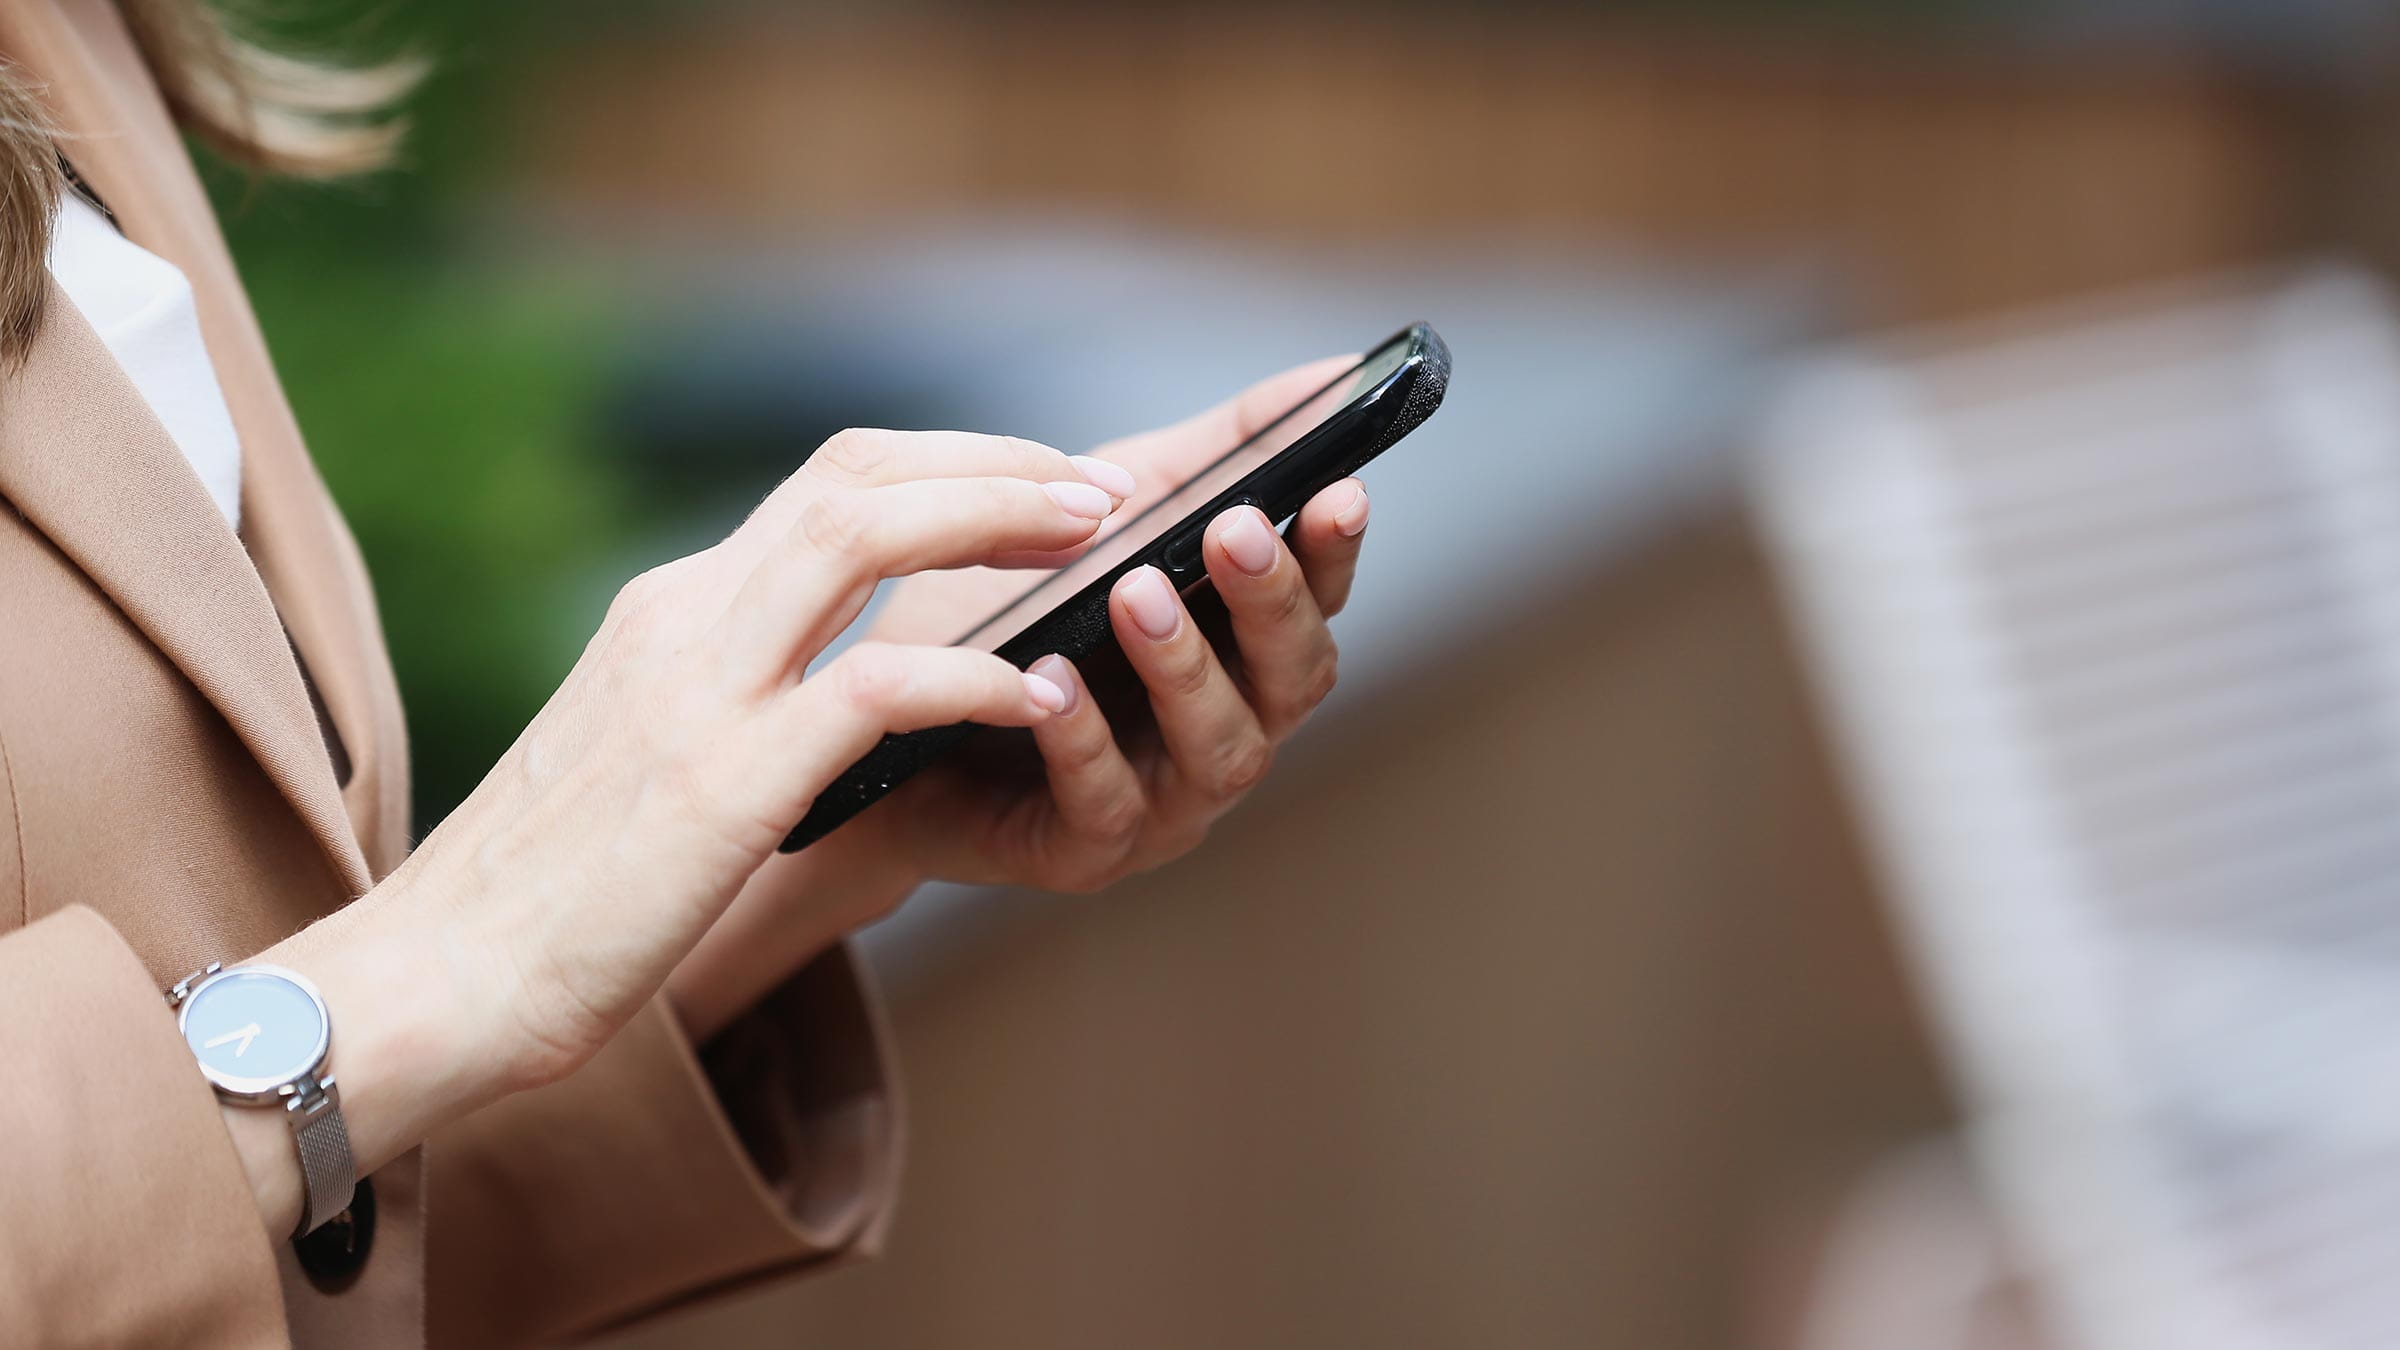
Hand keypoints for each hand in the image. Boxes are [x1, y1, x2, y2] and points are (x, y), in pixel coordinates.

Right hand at [238, 429, 1126, 1234]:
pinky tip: (1037, 691)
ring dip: (997, 521)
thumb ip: (732, 696)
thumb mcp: (649, 757)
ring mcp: (697, 690)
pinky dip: (970, 673)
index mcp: (672, 610)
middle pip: (858, 475)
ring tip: (1097, 541)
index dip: (953, 465)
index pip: (830, 483)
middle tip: (1103, 490)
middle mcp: (683, 619)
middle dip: (995, 466)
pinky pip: (873, 688)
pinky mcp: (720, 783)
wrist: (429, 983)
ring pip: (865, 536)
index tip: (1044, 485)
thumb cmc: (548, 893)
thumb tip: (839, 682)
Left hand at [671, 357, 1372, 1037]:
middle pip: (1292, 679)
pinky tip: (1051, 682)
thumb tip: (1334, 373)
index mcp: (1240, 649)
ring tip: (1136, 593)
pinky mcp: (1083, 852)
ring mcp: (1163, 799)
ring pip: (1217, 747)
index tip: (1338, 489)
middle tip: (1231, 531)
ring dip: (1182, 667)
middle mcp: (1225, 727)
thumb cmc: (1007, 616)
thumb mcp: (1108, 513)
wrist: (870, 717)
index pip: (1318, 601)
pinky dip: (1084, 741)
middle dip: (1270, 602)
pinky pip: (1104, 805)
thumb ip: (1217, 452)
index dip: (1333, 551)